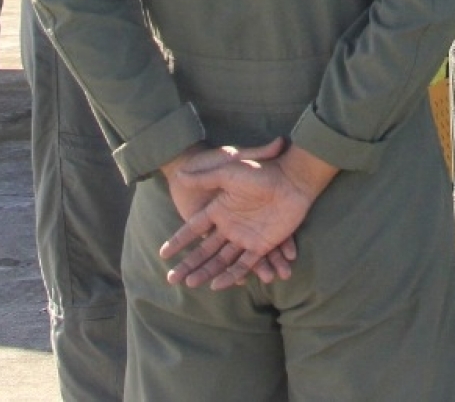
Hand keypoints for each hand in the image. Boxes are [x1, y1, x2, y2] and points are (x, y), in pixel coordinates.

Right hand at [159, 140, 334, 288]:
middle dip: (188, 264)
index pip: (194, 228)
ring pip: (221, 260)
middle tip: (171, 280)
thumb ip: (205, 177)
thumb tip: (180, 173)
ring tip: (190, 284)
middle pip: (204, 250)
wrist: (291, 180)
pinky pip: (243, 264)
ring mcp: (244, 237)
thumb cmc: (261, 171)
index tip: (163, 254)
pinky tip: (217, 285)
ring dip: (206, 272)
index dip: (179, 241)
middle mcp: (229, 226)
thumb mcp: (229, 170)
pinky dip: (231, 275)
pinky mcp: (261, 245)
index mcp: (219, 209)